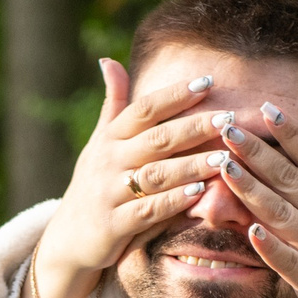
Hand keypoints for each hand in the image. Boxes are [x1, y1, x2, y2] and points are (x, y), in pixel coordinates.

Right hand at [23, 61, 229, 297]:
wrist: (69, 237)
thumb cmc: (94, 183)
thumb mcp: (99, 142)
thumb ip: (112, 104)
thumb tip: (109, 60)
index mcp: (110, 138)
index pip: (143, 109)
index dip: (175, 95)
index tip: (207, 82)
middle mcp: (109, 162)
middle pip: (156, 139)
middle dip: (193, 127)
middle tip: (228, 117)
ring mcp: (110, 193)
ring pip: (156, 175)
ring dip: (191, 166)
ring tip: (223, 157)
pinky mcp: (114, 225)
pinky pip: (148, 211)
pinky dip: (173, 202)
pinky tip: (199, 193)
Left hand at [216, 108, 297, 297]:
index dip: (291, 132)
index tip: (266, 109)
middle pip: (290, 178)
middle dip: (257, 151)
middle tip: (226, 127)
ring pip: (281, 212)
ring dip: (250, 188)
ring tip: (223, 165)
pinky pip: (286, 259)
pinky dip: (269, 244)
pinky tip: (249, 226)